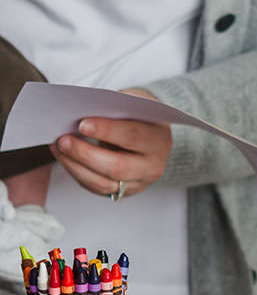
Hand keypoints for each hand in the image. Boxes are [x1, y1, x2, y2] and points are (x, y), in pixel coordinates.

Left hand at [49, 88, 171, 198]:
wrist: (148, 134)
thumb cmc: (137, 115)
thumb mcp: (132, 103)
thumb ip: (113, 107)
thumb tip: (81, 110)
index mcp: (159, 140)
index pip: (133, 136)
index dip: (107, 131)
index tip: (82, 124)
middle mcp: (153, 165)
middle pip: (118, 167)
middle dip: (86, 153)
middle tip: (63, 139)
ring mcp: (138, 182)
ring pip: (103, 182)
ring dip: (75, 165)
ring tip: (58, 146)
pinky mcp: (122, 191)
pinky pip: (95, 187)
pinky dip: (76, 171)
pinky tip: (64, 156)